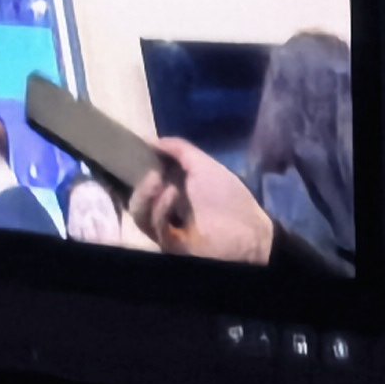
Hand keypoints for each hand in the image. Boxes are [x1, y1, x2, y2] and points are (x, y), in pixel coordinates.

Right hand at [131, 138, 280, 262]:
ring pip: (140, 213)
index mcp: (176, 190)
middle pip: (140, 198)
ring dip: (146, 194)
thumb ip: (179, 150)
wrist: (246, 231)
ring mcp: (166, 228)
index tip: (139, 154)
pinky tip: (171, 194)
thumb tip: (151, 140)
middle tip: (152, 172)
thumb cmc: (227, 196)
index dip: (141, 168)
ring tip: (157, 180)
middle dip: (142, 184)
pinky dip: (160, 208)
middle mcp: (168, 209)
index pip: (148, 180)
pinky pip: (154, 225)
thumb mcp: (204, 164)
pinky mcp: (167, 243)